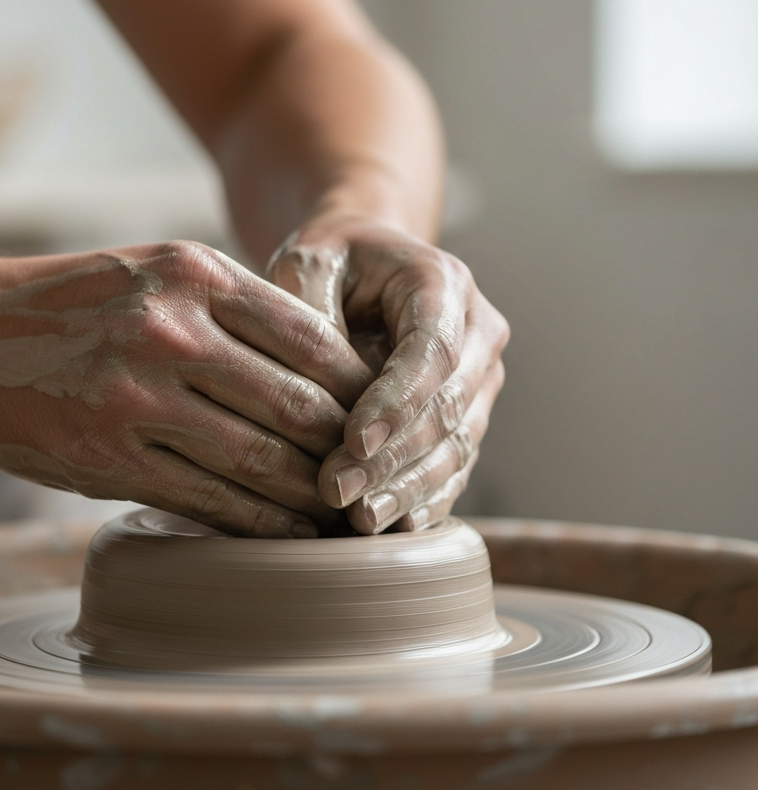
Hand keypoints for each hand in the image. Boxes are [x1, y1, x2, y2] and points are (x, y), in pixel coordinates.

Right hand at [0, 242, 372, 537]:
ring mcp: (138, 398)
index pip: (311, 336)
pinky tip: (291, 532)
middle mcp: (173, 331)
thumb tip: (319, 366)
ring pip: (262, 460)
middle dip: (348, 446)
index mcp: (194, 275)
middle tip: (378, 469)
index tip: (380, 411)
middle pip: (298, 403)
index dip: (358, 382)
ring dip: (315, 493)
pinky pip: (210, 500)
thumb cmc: (68, 300)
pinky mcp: (109, 459)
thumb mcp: (154, 270)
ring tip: (347, 510)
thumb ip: (230, 308)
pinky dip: (262, 522)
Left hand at [268, 217, 508, 533]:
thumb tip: (311, 385)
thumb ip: (308, 309)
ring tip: (359, 522)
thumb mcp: (309, 261)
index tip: (353, 441)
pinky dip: (424, 499)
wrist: (367, 265)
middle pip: (448, 405)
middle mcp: (477, 332)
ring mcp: (480, 379)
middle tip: (337, 493)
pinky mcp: (468, 416)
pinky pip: (455, 465)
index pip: (432, 349)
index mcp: (443, 282)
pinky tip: (391, 527)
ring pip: (456, 445)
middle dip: (393, 457)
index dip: (397, 399)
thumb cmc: (332, 262)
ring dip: (409, 488)